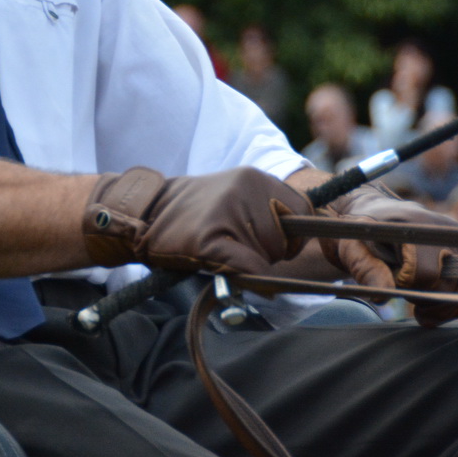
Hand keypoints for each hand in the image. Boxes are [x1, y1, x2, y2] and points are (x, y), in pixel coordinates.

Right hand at [83, 166, 311, 275]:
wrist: (145, 214)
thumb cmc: (195, 214)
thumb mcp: (236, 196)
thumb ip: (270, 209)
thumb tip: (313, 235)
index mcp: (256, 177)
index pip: (304, 211)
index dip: (293, 233)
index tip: (271, 239)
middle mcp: (246, 188)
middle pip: (289, 239)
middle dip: (272, 252)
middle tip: (237, 244)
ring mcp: (227, 213)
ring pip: (269, 257)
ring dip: (253, 264)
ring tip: (221, 249)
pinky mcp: (210, 240)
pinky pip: (249, 270)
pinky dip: (246, 279)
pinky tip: (223, 267)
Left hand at [321, 186, 457, 326]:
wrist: (375, 217)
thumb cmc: (360, 234)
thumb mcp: (353, 249)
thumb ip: (366, 270)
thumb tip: (382, 297)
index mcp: (415, 226)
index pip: (425, 272)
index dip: (410, 288)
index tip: (393, 288)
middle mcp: (446, 229)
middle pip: (454, 283)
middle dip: (435, 305)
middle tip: (417, 314)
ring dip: (453, 309)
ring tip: (427, 315)